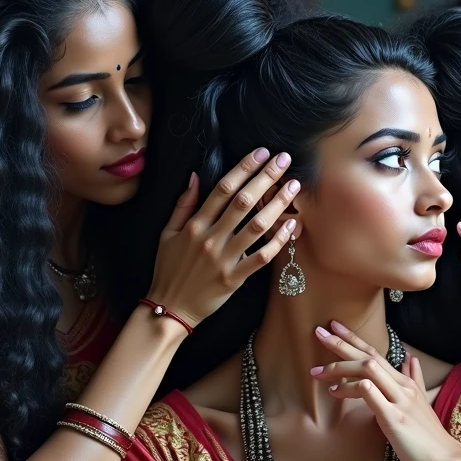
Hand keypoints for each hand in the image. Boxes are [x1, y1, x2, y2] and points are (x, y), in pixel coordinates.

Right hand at [149, 150, 298, 327]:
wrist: (170, 308)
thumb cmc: (168, 270)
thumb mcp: (167, 234)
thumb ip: (183, 205)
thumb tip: (195, 176)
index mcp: (195, 225)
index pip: (222, 189)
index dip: (244, 168)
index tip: (261, 153)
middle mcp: (210, 238)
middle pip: (243, 201)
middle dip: (265, 177)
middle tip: (283, 160)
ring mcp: (224, 259)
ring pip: (256, 226)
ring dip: (277, 204)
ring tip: (293, 186)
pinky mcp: (234, 278)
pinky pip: (261, 257)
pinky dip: (278, 241)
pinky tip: (292, 225)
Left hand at [311, 321, 460, 460]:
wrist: (444, 458)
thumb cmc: (428, 436)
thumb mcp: (422, 401)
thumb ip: (415, 378)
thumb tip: (410, 358)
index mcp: (405, 382)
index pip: (376, 353)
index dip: (354, 339)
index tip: (334, 327)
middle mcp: (402, 386)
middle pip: (369, 356)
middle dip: (342, 343)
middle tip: (319, 333)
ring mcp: (399, 400)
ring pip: (368, 369)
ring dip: (340, 367)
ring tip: (318, 371)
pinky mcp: (394, 416)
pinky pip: (369, 393)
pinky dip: (350, 387)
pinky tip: (335, 391)